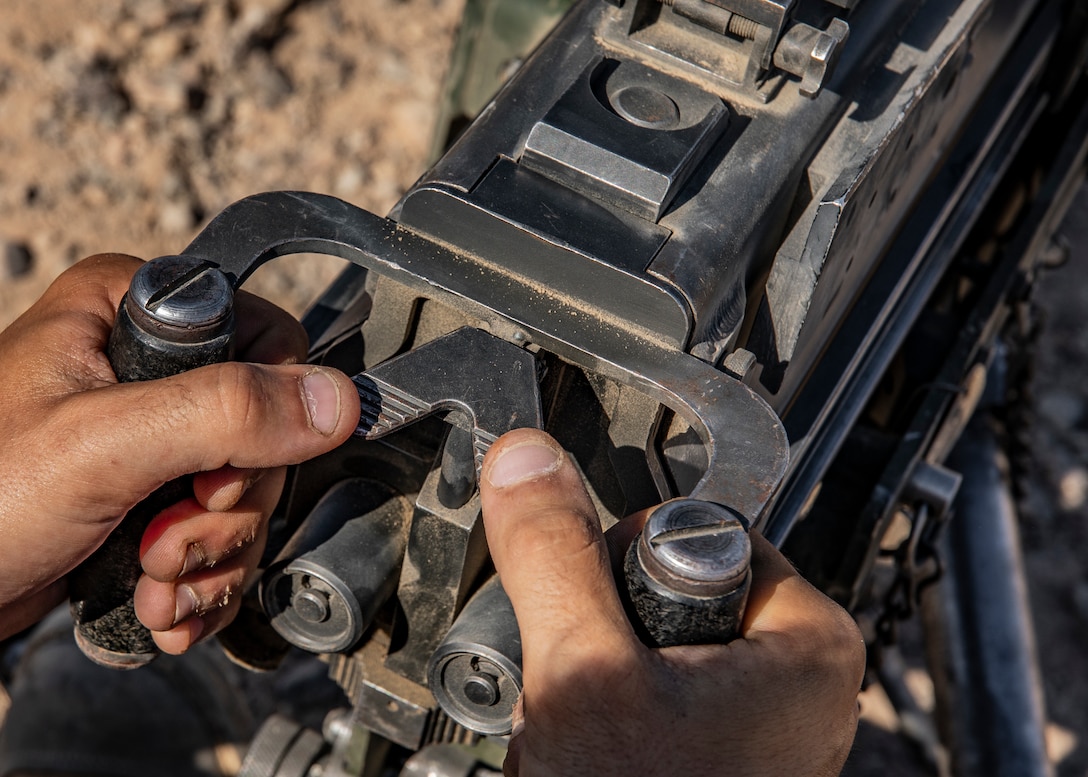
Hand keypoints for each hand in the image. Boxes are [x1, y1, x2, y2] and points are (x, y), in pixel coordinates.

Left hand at [0, 255, 359, 651]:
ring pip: (248, 495)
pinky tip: (157, 605)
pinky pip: (221, 535)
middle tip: (164, 546)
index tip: (206, 479)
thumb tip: (341, 399)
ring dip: (211, 560)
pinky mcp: (149, 497)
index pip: (271, 345)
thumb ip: (224, 411)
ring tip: (149, 585)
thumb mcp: (102, 445)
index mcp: (133, 312)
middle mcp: (149, 366)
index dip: (266, 423)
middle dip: (225, 514)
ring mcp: (153, 437)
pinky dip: (200, 583)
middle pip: (267, 434)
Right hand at [480, 428, 864, 776]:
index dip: (634, 556)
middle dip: (612, 617)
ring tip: (596, 716)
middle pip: (674, 581)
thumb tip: (528, 460)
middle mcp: (803, 675)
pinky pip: (663, 683)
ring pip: (659, 634)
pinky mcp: (726, 751)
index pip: (701, 529)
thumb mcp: (584, 671)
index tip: (609, 610)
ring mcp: (765, 719)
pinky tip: (602, 738)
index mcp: (810, 637)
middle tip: (597, 678)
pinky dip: (619, 696)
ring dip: (607, 661)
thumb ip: (556, 555)